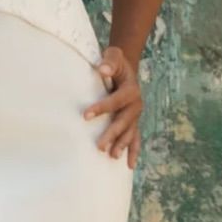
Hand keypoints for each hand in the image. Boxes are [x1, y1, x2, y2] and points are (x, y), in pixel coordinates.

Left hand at [83, 47, 142, 167]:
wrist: (126, 69)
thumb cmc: (115, 62)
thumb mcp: (114, 55)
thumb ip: (109, 61)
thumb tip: (102, 68)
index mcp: (131, 90)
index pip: (115, 100)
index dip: (101, 108)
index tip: (85, 116)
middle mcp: (136, 105)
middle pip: (123, 121)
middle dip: (112, 134)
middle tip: (99, 146)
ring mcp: (135, 116)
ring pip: (129, 132)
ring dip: (121, 145)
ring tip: (112, 156)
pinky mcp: (133, 122)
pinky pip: (135, 138)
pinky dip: (133, 151)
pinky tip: (130, 165)